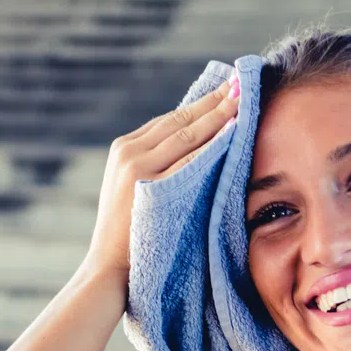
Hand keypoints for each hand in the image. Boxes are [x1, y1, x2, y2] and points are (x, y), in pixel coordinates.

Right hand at [80, 74, 239, 285]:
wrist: (107, 268)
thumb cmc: (128, 235)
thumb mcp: (133, 190)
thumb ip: (154, 166)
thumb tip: (192, 147)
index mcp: (123, 149)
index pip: (168, 120)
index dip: (199, 103)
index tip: (225, 89)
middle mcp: (129, 153)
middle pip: (179, 119)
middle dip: (213, 100)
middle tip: (241, 82)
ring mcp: (138, 169)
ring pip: (186, 133)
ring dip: (217, 113)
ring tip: (243, 98)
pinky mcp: (151, 187)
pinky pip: (190, 159)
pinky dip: (212, 141)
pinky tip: (232, 128)